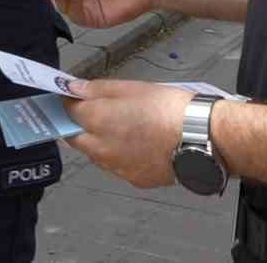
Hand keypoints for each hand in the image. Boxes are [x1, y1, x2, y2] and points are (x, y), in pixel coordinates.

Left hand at [66, 79, 194, 188]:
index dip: (69, 102)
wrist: (198, 137)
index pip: (69, 111)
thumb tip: (74, 88)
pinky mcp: (133, 179)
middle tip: (89, 113)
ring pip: (96, 154)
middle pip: (75, 137)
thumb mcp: (131, 88)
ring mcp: (116, 167)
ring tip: (120, 127)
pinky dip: (119, 155)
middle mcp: (100, 148)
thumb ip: (97, 89)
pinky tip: (135, 143)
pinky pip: (116, 166)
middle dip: (77, 125)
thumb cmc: (168, 109)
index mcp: (96, 120)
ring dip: (98, 142)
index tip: (71, 97)